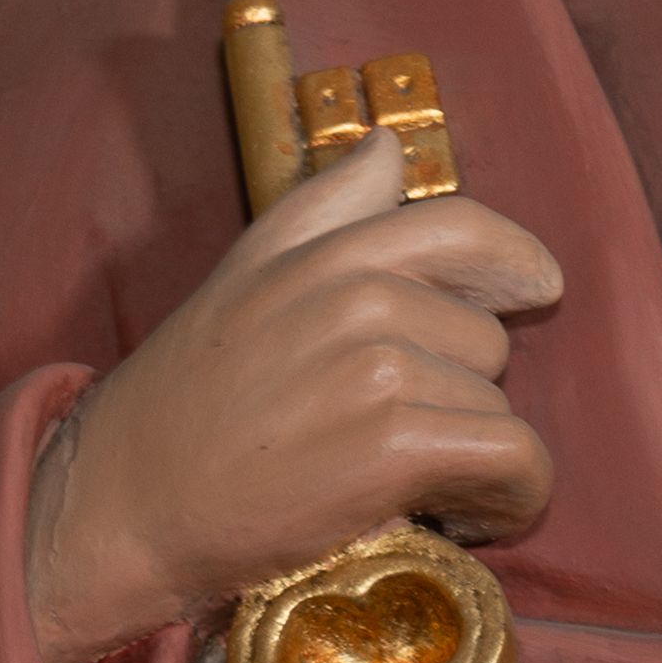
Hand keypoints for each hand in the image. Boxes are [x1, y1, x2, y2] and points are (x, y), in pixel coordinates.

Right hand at [26, 125, 561, 662]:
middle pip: (484, 334)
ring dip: (476, 455)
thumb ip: (322, 209)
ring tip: (419, 486)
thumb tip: (386, 145)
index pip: (457, 224)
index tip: (536, 289)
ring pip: (497, 401)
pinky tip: (471, 517)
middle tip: (405, 437)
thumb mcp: (241, 277)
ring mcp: (374, 365)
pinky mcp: (390, 443)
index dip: (512, 259)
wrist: (125, 506)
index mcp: (321, 250)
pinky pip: (513, 457)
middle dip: (460, 391)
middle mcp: (354, 295)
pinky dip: (512, 496)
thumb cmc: (183, 407)